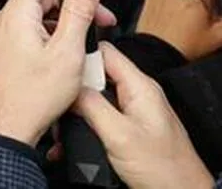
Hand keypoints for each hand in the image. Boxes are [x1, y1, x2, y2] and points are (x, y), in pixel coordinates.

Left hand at [0, 0, 116, 146]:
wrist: (6, 130)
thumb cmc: (32, 98)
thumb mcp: (67, 50)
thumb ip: (80, 9)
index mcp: (16, 14)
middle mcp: (2, 22)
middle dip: (71, 3)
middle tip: (96, 20)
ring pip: (35, 16)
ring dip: (62, 23)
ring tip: (81, 45)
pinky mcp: (1, 53)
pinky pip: (26, 34)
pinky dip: (47, 38)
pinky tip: (63, 58)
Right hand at [74, 44, 215, 188]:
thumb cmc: (165, 171)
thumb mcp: (120, 135)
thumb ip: (92, 106)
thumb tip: (69, 86)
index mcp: (140, 87)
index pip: (105, 51)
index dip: (80, 54)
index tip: (60, 68)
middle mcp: (137, 95)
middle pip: (96, 75)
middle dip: (74, 89)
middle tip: (56, 102)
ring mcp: (133, 112)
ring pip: (95, 99)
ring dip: (76, 111)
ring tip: (61, 125)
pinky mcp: (129, 130)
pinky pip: (100, 118)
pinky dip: (84, 127)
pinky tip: (71, 141)